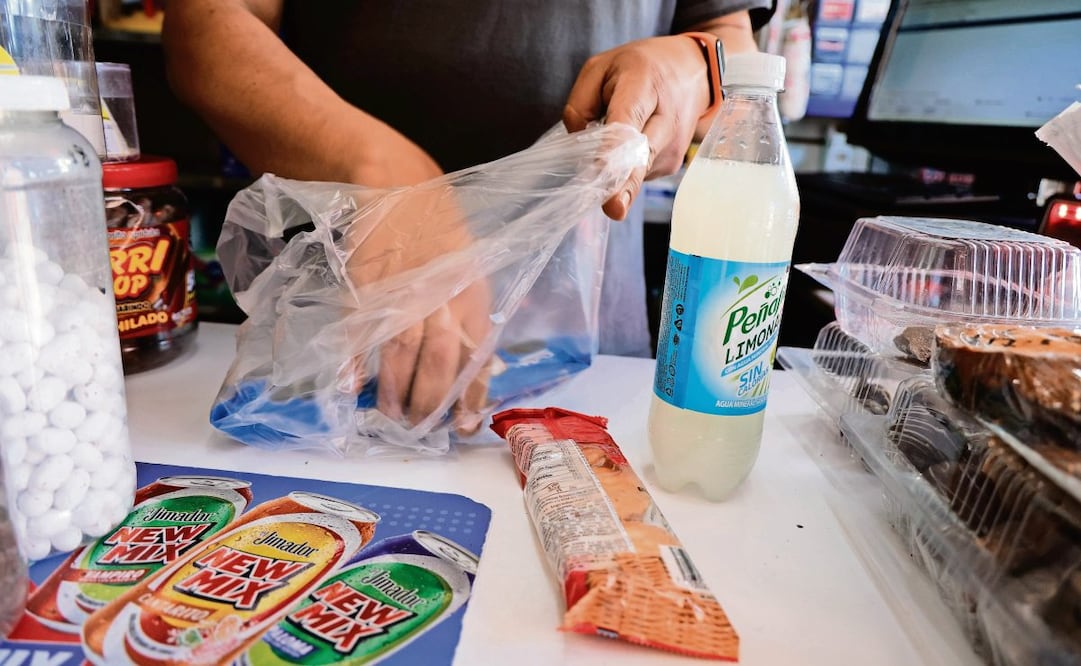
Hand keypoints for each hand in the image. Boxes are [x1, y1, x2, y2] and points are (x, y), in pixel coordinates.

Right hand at [342, 171, 492, 435]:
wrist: (401, 184)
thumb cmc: (440, 232)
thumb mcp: (471, 271)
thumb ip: (471, 317)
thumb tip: (477, 368)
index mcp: (473, 295)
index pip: (476, 357)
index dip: (470, 396)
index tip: (463, 426)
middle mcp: (441, 296)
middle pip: (438, 361)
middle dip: (429, 402)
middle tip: (419, 427)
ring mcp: (402, 291)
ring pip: (401, 352)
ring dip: (394, 390)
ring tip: (391, 416)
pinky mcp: (367, 284)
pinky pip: (361, 330)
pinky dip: (355, 362)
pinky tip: (352, 387)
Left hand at [563, 35, 711, 219]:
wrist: (694, 71)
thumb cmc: (641, 68)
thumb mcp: (600, 68)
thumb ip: (580, 104)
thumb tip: (577, 144)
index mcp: (643, 86)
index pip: (626, 124)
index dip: (614, 151)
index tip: (606, 175)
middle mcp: (665, 119)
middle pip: (641, 158)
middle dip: (626, 185)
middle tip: (613, 210)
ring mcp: (673, 146)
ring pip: (636, 171)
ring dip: (616, 171)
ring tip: (617, 143)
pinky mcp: (672, 164)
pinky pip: (639, 174)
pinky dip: (627, 168)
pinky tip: (632, 148)